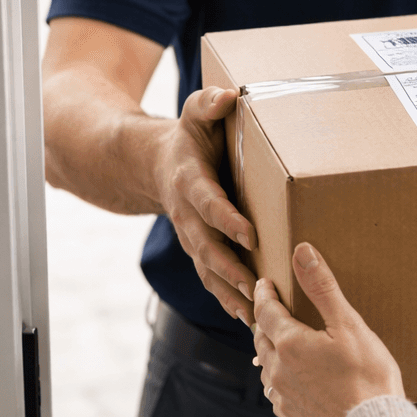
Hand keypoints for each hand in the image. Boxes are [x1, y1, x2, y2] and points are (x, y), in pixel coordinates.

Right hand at [153, 86, 256, 323]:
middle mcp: (187, 214)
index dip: (227, 219)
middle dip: (231, 268)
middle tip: (257, 286)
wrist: (159, 164)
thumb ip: (209, 104)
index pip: (209, 203)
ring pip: (208, 270)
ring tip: (257, 315)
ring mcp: (191, 236)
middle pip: (207, 247)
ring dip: (231, 293)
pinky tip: (250, 320)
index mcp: (190, 181)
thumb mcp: (196, 112)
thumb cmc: (190, 136)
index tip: (250, 234)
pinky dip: (228, 300)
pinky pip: (211, 279)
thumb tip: (229, 96)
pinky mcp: (199, 250)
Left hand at [253, 243, 403, 416]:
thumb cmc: (367, 376)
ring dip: (271, 352)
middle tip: (270, 309)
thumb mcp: (349, 326)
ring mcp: (284, 399)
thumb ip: (322, 288)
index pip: (266, 310)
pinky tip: (294, 382)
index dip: (264, 293)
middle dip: (264, 320)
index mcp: (289, 343)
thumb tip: (301, 252)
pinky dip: (281, 381)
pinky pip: (278, 395)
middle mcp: (278, 371)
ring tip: (280, 344)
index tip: (263, 282)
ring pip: (267, 368)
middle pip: (262, 338)